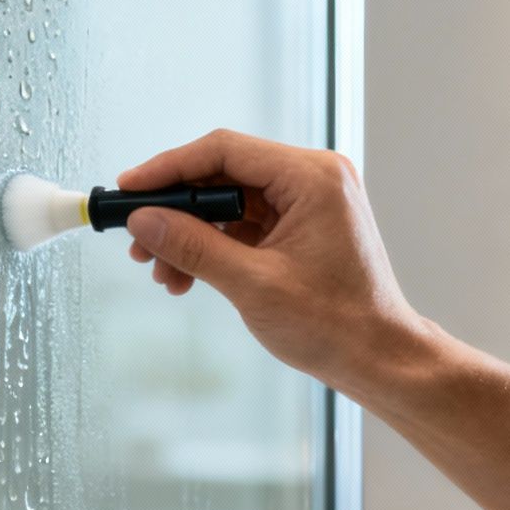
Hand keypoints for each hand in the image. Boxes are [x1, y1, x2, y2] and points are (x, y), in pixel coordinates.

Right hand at [118, 129, 425, 389]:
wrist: (379, 359)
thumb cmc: (336, 325)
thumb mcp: (253, 285)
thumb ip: (193, 246)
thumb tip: (142, 220)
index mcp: (313, 177)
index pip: (224, 151)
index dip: (169, 168)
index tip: (130, 188)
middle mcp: (313, 178)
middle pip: (223, 173)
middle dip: (176, 209)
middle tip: (138, 240)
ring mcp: (308, 201)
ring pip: (228, 201)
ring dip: (190, 233)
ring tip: (161, 270)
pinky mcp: (301, 225)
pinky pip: (243, 223)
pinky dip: (212, 245)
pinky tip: (186, 275)